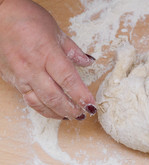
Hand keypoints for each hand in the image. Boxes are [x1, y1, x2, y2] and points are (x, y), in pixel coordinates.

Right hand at [0, 0, 96, 119]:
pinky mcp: (12, 80)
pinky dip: (43, 109)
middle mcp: (32, 68)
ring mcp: (20, 76)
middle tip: (84, 114)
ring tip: (72, 116)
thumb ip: (73, 50)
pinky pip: (29, 100)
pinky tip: (54, 111)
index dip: (81, 96)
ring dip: (58, 113)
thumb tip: (88, 62)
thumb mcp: (56, 31)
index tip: (91, 106)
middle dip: (72, 109)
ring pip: (41, 103)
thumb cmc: (26, 19)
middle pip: (55, 96)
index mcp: (47, 53)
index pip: (68, 80)